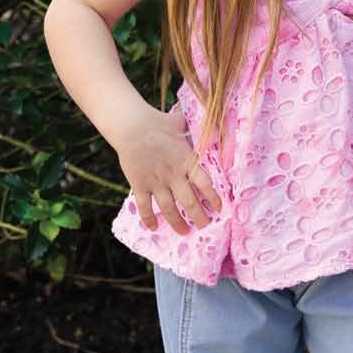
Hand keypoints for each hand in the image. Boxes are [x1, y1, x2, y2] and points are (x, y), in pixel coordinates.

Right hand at [115, 104, 221, 234]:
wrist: (132, 126)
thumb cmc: (159, 122)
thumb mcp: (183, 124)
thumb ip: (198, 129)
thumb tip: (215, 120)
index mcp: (186, 160)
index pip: (205, 183)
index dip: (213, 198)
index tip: (219, 209)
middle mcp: (173, 175)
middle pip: (189, 201)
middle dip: (199, 217)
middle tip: (205, 226)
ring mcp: (156, 182)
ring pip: (169, 208)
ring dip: (177, 223)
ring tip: (185, 232)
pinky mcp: (140, 185)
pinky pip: (145, 206)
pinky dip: (149, 219)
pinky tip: (154, 228)